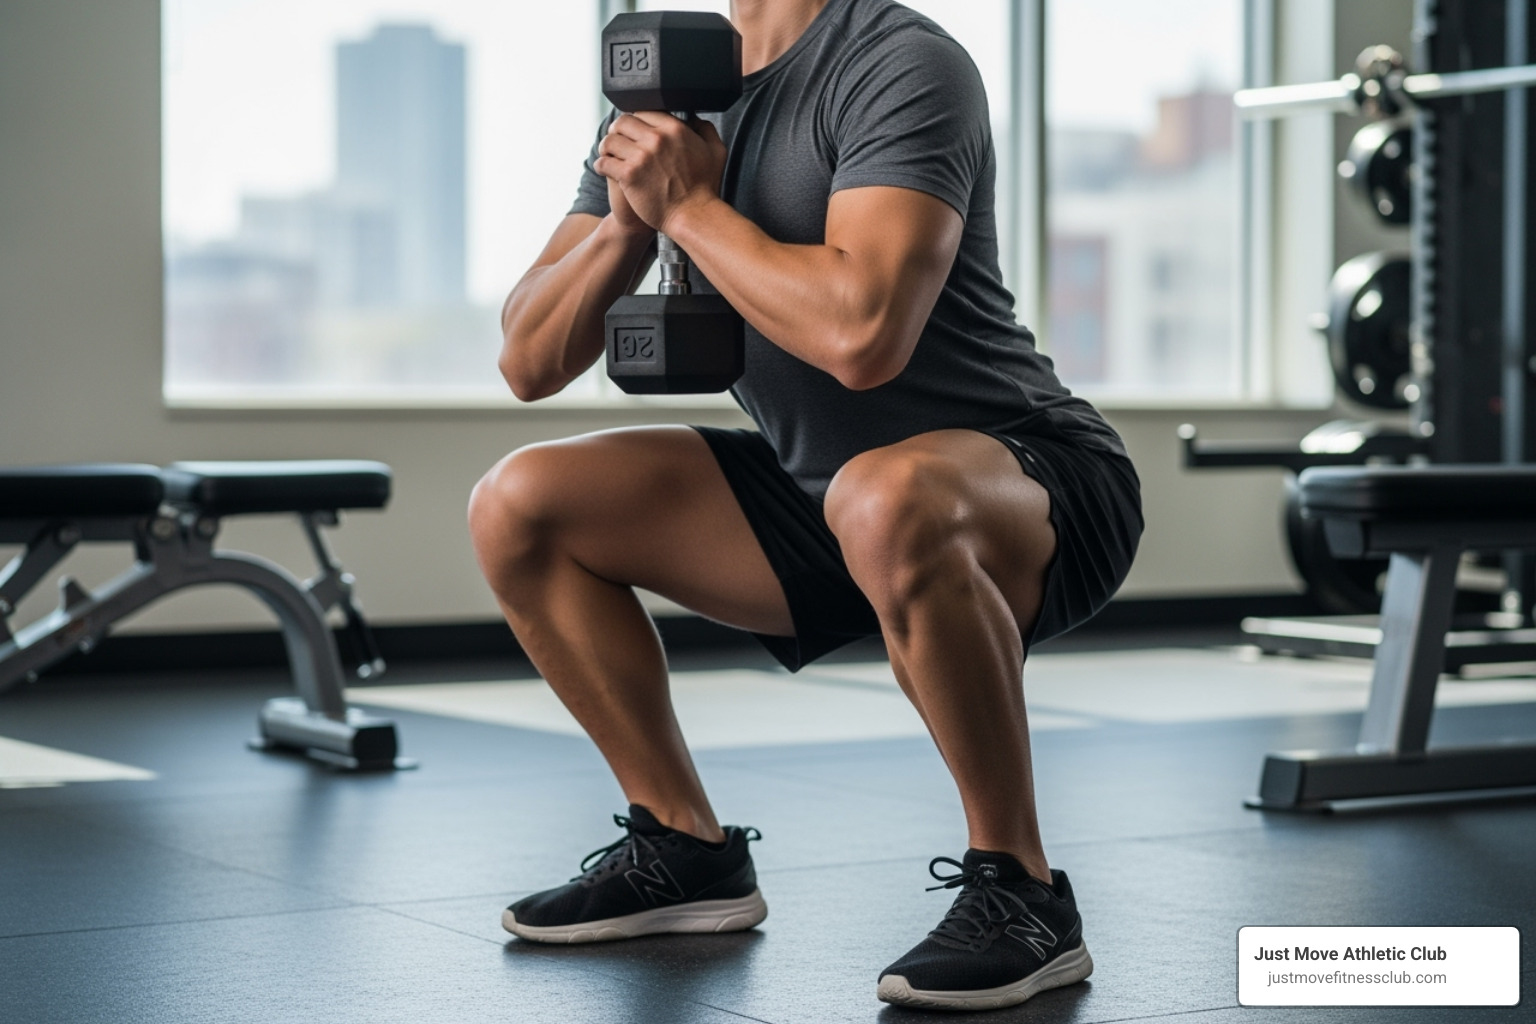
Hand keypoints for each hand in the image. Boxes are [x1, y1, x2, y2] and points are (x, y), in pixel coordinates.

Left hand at [595, 112, 726, 234]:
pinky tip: (604, 169)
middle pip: (623, 122)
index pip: (643, 111)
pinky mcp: (629, 175)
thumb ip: (705, 129)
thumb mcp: (715, 151)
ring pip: (610, 140)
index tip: (633, 129)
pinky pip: (604, 162)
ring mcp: (641, 157)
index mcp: (674, 128)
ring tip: (607, 154)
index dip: (636, 119)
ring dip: (606, 147)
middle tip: (616, 139)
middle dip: (617, 130)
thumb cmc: (705, 187)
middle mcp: (656, 138)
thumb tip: (694, 118)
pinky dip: (601, 165)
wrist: (693, 216)